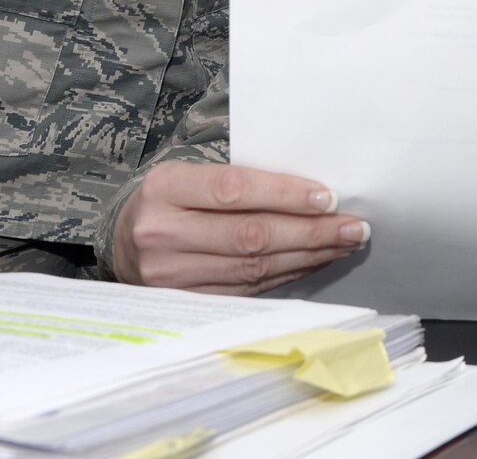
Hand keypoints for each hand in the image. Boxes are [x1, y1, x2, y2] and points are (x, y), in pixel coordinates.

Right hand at [112, 161, 368, 294]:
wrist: (122, 238)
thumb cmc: (171, 197)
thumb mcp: (190, 173)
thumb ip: (238, 180)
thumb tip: (314, 193)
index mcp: (166, 188)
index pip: (235, 190)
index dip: (286, 195)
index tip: (329, 197)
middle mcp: (163, 233)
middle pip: (251, 236)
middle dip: (311, 232)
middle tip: (355, 226)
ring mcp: (172, 275)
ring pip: (254, 268)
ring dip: (308, 257)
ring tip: (344, 244)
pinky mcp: (185, 302)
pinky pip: (248, 289)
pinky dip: (287, 276)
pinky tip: (314, 263)